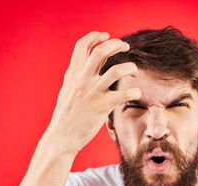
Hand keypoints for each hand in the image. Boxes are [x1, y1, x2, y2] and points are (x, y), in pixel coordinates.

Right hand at [43, 31, 140, 154]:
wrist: (61, 137)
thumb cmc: (66, 116)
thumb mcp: (67, 91)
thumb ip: (78, 78)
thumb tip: (87, 68)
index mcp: (73, 74)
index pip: (81, 45)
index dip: (95, 36)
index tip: (107, 36)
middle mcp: (82, 80)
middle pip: (101, 51)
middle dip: (117, 44)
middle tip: (126, 47)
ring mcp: (93, 93)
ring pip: (116, 70)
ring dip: (130, 67)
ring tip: (133, 72)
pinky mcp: (102, 107)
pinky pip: (124, 94)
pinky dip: (134, 91)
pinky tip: (136, 94)